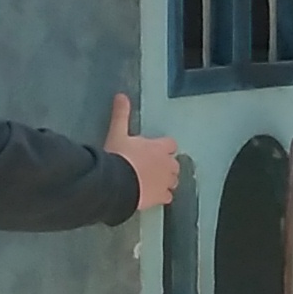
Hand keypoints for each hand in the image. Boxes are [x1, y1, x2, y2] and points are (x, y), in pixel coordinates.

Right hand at [104, 95, 181, 212]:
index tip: (156, 150)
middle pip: (175, 164)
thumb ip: (121, 115)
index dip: (165, 148)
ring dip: (166, 181)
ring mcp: (166, 182)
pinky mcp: (161, 197)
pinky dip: (162, 197)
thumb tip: (121, 96)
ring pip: (174, 181)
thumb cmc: (119, 157)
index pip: (171, 145)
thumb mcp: (117, 133)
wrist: (117, 183)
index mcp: (159, 147)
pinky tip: (153, 197)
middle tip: (153, 168)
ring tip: (154, 183)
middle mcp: (167, 164)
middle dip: (167, 166)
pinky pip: (168, 197)